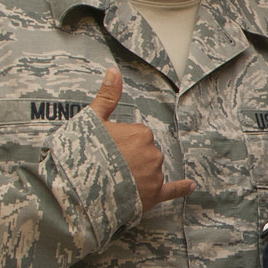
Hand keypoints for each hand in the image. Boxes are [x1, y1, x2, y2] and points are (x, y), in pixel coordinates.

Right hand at [88, 68, 195, 210]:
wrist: (78, 188)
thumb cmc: (82, 152)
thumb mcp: (91, 119)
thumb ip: (107, 96)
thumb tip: (114, 71)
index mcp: (141, 134)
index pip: (137, 136)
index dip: (121, 143)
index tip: (107, 149)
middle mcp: (153, 153)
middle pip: (146, 153)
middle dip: (130, 159)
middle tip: (108, 166)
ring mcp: (154, 176)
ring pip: (152, 171)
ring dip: (139, 175)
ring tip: (115, 181)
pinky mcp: (153, 196)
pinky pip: (171, 191)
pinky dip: (181, 189)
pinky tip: (190, 186)